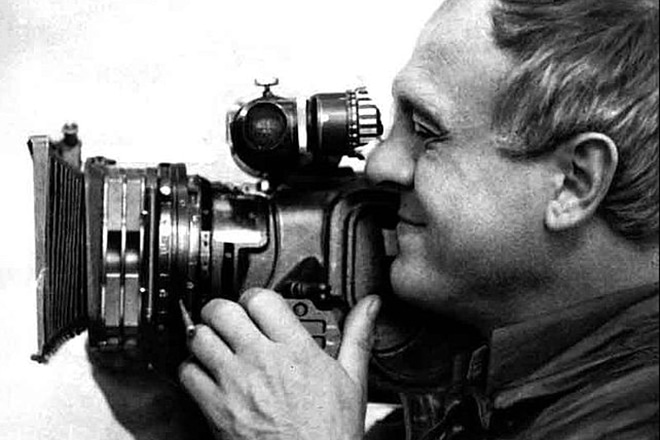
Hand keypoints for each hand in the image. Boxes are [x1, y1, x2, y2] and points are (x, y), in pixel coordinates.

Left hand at [179, 288, 380, 439]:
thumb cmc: (330, 432)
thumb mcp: (352, 379)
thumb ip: (357, 335)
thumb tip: (369, 307)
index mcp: (295, 349)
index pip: (261, 299)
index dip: (255, 296)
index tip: (256, 305)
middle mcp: (262, 361)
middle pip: (223, 311)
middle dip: (223, 309)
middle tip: (230, 318)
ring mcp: (236, 383)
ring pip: (200, 337)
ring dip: (204, 334)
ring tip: (215, 340)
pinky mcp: (217, 408)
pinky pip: (187, 374)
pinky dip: (191, 368)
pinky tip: (206, 372)